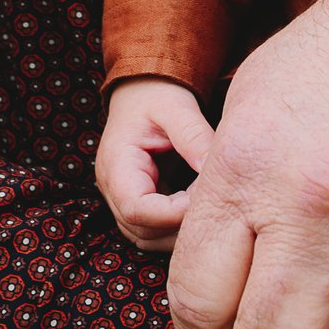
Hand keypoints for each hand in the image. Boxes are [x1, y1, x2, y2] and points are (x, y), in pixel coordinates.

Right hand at [96, 78, 215, 250]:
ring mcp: (124, 201)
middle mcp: (113, 190)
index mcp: (115, 166)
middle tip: (215, 199)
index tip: (204, 195)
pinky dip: (179, 225)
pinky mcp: (141, 203)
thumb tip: (215, 169)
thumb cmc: (157, 96)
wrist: (144, 91)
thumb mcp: (176, 108)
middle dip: (181, 224)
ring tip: (209, 201)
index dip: (172, 213)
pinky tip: (202, 204)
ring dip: (181, 230)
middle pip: (142, 230)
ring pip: (150, 237)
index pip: (135, 209)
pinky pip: (157, 230)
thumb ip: (195, 137)